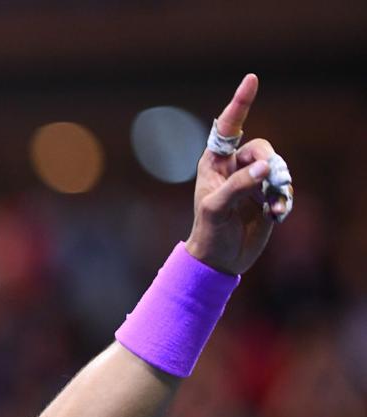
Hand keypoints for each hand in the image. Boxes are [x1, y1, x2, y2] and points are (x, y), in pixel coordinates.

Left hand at [184, 73, 289, 275]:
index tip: (251, 79)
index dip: (240, 103)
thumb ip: (240, 185)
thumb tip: (267, 167)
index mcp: (215, 163)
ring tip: (273, 210)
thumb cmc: (209, 231)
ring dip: (280, 188)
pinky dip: (285, 200)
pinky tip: (277, 216)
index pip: (228, 128)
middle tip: (273, 184)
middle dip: (272, 165)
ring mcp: (253, 180)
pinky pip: (285, 188)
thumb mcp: (217, 208)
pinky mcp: (267, 195)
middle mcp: (235, 166)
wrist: (220, 259)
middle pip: (264, 149)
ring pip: (278, 169)